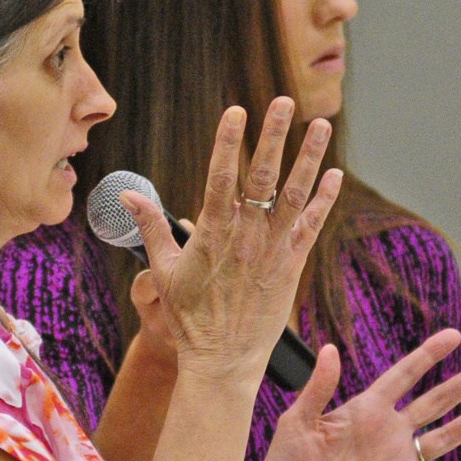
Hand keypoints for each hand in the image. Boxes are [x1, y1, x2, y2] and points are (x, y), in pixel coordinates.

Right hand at [119, 98, 341, 384]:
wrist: (223, 359)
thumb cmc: (189, 316)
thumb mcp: (163, 270)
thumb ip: (150, 227)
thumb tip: (127, 194)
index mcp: (212, 233)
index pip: (221, 177)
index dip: (229, 142)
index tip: (237, 111)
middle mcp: (246, 237)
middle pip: (263, 177)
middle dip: (274, 136)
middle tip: (285, 102)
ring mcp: (272, 250)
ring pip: (295, 195)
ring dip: (309, 158)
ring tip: (321, 124)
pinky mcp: (292, 266)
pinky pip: (312, 226)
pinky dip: (324, 199)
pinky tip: (334, 173)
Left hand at [251, 329, 460, 460]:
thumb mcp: (297, 420)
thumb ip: (318, 386)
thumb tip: (330, 348)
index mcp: (362, 409)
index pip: (403, 375)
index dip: (428, 356)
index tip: (454, 336)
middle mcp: (384, 431)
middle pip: (433, 400)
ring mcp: (392, 460)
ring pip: (441, 435)